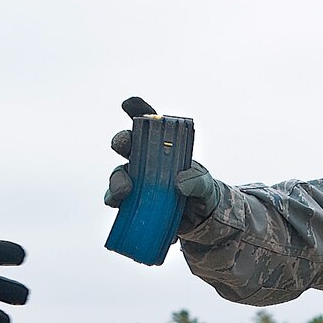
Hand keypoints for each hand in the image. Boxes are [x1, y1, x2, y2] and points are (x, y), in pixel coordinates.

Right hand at [104, 95, 222, 227]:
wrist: (199, 219)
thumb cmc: (200, 191)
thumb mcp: (206, 184)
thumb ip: (197, 181)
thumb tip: (178, 184)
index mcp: (162, 145)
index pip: (148, 122)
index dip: (137, 109)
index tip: (129, 103)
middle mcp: (144, 160)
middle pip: (126, 145)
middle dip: (122, 141)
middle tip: (123, 144)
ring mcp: (136, 181)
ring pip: (117, 176)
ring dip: (116, 181)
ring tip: (123, 192)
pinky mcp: (132, 203)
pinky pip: (119, 204)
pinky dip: (119, 207)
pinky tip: (125, 211)